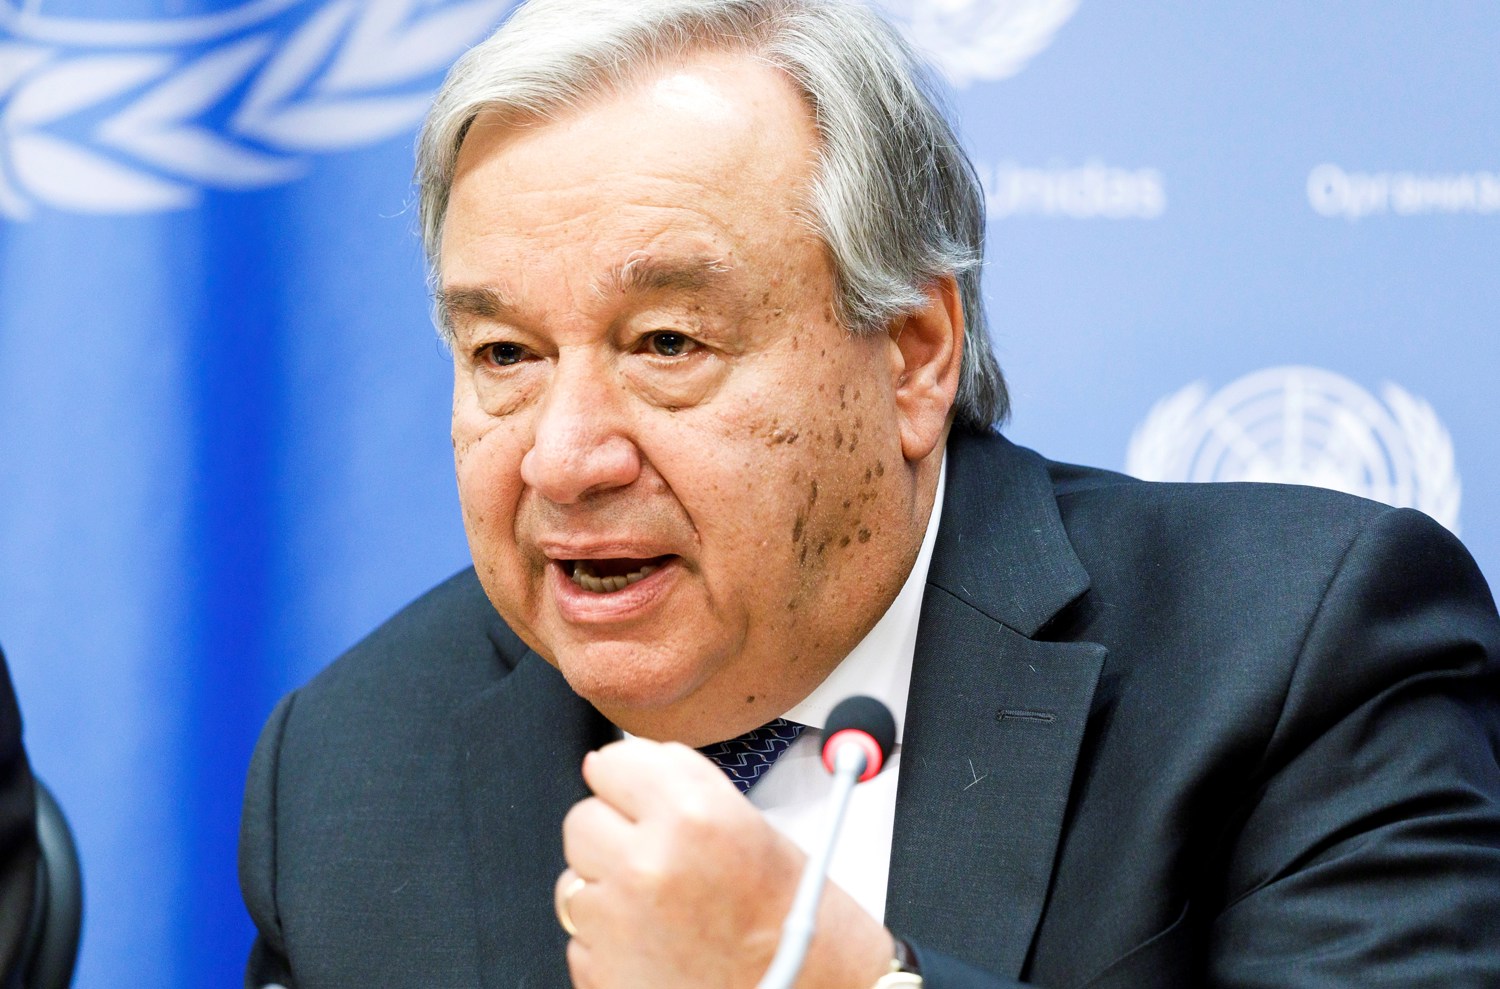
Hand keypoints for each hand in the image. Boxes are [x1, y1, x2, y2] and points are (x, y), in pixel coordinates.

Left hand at [557, 737, 893, 988]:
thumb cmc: (804, 930)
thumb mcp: (758, 832)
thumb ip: (688, 793)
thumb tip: (630, 771)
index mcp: (696, 816)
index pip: (616, 761)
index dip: (630, 778)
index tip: (636, 788)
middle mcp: (649, 863)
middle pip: (583, 817)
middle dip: (613, 832)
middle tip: (653, 851)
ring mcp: (618, 922)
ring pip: (574, 878)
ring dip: (607, 886)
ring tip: (664, 907)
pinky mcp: (601, 972)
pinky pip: (581, 935)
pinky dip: (609, 937)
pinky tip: (657, 943)